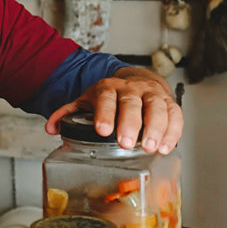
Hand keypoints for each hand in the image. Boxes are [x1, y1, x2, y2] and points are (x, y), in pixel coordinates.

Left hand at [44, 67, 182, 154]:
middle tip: (126, 143)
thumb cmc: (112, 95)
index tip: (102, 131)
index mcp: (109, 88)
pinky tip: (166, 146)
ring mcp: (152, 94)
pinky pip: (175, 115)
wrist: (138, 80)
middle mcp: (132, 89)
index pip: (106, 98)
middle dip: (130, 123)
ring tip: (150, 147)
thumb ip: (69, 113)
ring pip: (157, 107)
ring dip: (155, 128)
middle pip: (132, 103)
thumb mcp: (87, 101)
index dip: (105, 113)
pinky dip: (173, 131)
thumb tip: (51, 128)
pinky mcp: (169, 102)